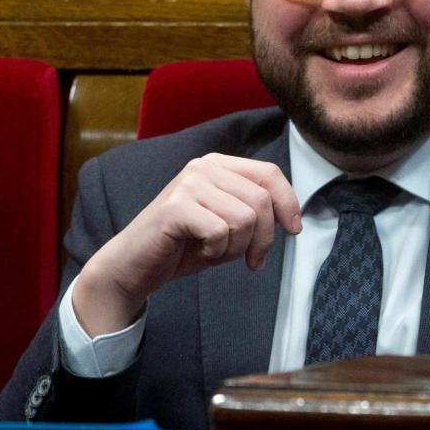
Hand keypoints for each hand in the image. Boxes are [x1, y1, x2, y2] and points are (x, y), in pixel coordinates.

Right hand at [73, 154, 301, 335]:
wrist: (136, 265)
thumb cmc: (184, 246)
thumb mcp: (227, 223)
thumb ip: (254, 211)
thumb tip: (292, 219)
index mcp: (218, 165)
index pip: (270, 174)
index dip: (289, 203)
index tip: (294, 230)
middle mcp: (203, 167)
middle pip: (261, 201)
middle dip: (263, 239)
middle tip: (251, 260)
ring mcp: (188, 184)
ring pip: (244, 218)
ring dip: (236, 248)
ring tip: (215, 251)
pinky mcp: (175, 207)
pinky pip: (219, 233)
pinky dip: (215, 252)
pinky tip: (199, 252)